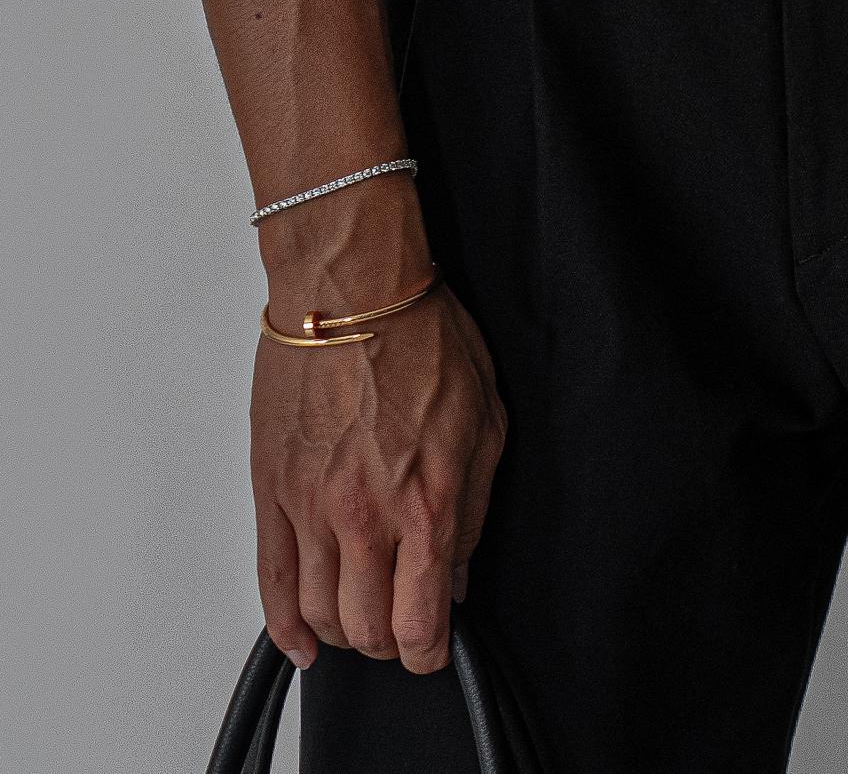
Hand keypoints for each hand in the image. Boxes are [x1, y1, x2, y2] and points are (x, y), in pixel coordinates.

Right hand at [252, 239, 506, 675]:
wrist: (351, 287)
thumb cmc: (422, 335)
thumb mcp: (485, 417)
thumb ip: (474, 506)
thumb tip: (460, 569)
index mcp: (426, 500)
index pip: (421, 621)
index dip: (430, 651)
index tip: (434, 648)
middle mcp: (365, 516)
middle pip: (368, 630)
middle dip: (390, 641)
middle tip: (402, 623)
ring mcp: (311, 507)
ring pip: (319, 614)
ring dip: (344, 630)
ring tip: (361, 615)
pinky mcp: (272, 490)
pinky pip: (271, 580)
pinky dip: (285, 624)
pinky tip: (302, 637)